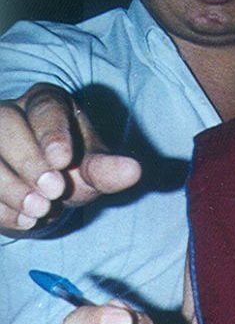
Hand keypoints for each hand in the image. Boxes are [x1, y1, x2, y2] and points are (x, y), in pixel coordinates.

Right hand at [0, 83, 140, 231]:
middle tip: (52, 193)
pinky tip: (21, 220)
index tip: (62, 160)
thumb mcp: (91, 168)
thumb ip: (106, 169)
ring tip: (39, 211)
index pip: (46, 107)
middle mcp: (10, 112)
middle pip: (6, 124)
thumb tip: (133, 171)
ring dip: (10, 186)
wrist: (42, 194)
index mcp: (47, 102)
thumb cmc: (71, 171)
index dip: (52, 133)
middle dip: (29, 161)